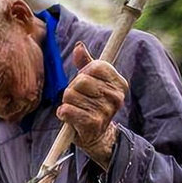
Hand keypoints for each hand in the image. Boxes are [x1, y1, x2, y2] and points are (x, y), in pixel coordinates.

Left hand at [56, 42, 128, 169]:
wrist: (96, 135)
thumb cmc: (92, 103)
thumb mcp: (92, 82)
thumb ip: (86, 63)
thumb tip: (79, 47)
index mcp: (119, 84)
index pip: (96, 66)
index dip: (84, 71)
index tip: (85, 81)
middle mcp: (116, 97)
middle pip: (81, 80)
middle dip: (73, 88)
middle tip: (78, 98)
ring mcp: (105, 111)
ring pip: (70, 94)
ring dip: (67, 101)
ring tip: (76, 108)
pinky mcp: (92, 123)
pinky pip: (67, 110)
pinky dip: (63, 112)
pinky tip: (69, 116)